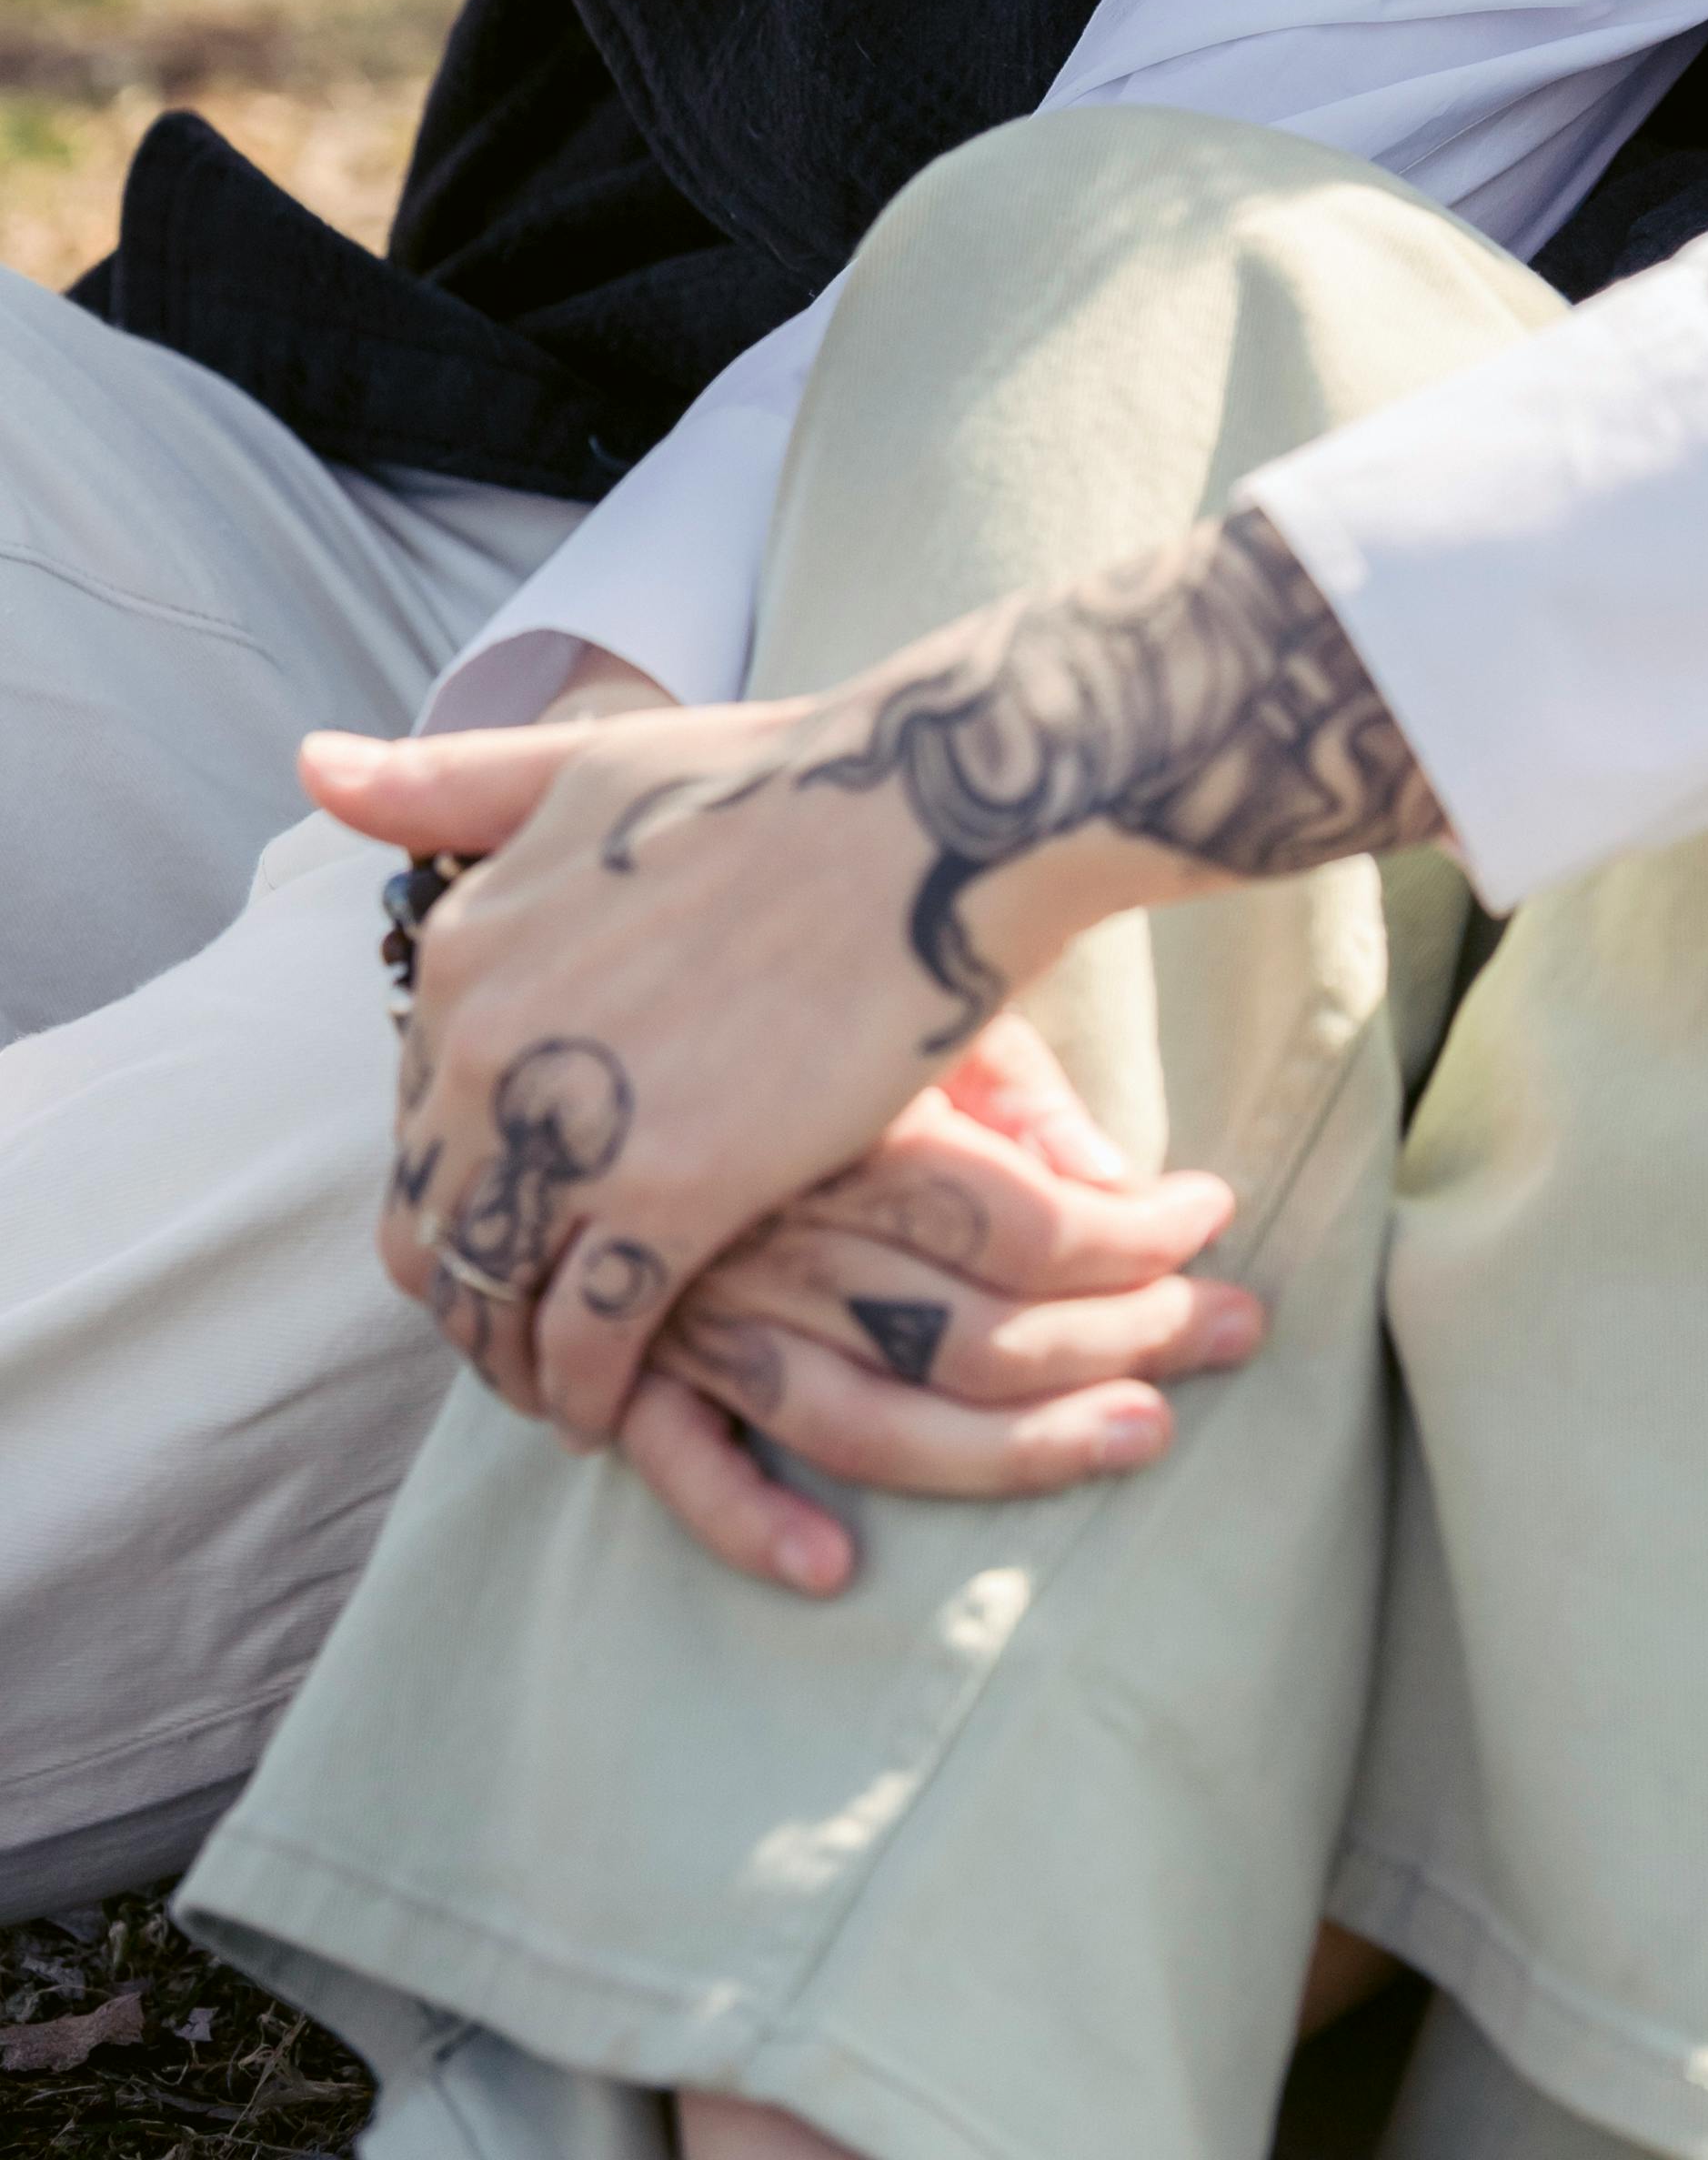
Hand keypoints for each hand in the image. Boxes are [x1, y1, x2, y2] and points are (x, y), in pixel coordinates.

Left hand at [309, 501, 1435, 1457]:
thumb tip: (314, 767)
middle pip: (432, 1222)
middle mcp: (484, 1043)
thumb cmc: (785, 777)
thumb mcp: (591, 763)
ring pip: (491, 1296)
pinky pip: (588, 1337)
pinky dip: (589, 1392)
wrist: (930, 811)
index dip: (462, 1183)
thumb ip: (450, 784)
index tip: (519, 1219)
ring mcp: (570, 1126)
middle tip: (529, 1330)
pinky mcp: (669, 1195)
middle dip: (471, 1289)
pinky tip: (619, 1407)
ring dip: (515, 1360)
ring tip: (564, 1386)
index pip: (414, 1120)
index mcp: (463, 952)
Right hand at [621, 1014, 1262, 1594]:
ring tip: (1138, 1442)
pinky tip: (832, 1565)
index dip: (1146, 1234)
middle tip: (1242, 1332)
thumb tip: (1117, 1181)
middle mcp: (781, 1224)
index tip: (1218, 1210)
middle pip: (977, 1331)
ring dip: (1011, 1454)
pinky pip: (679, 1457)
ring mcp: (699, 1299)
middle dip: (1132, 1341)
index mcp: (853, 1125)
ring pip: (870, 1418)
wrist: (575, 964)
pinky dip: (747, 1520)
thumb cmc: (782, 961)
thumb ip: (1011, 1085)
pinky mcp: (623, 1349)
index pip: (1031, 1222)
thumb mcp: (910, 986)